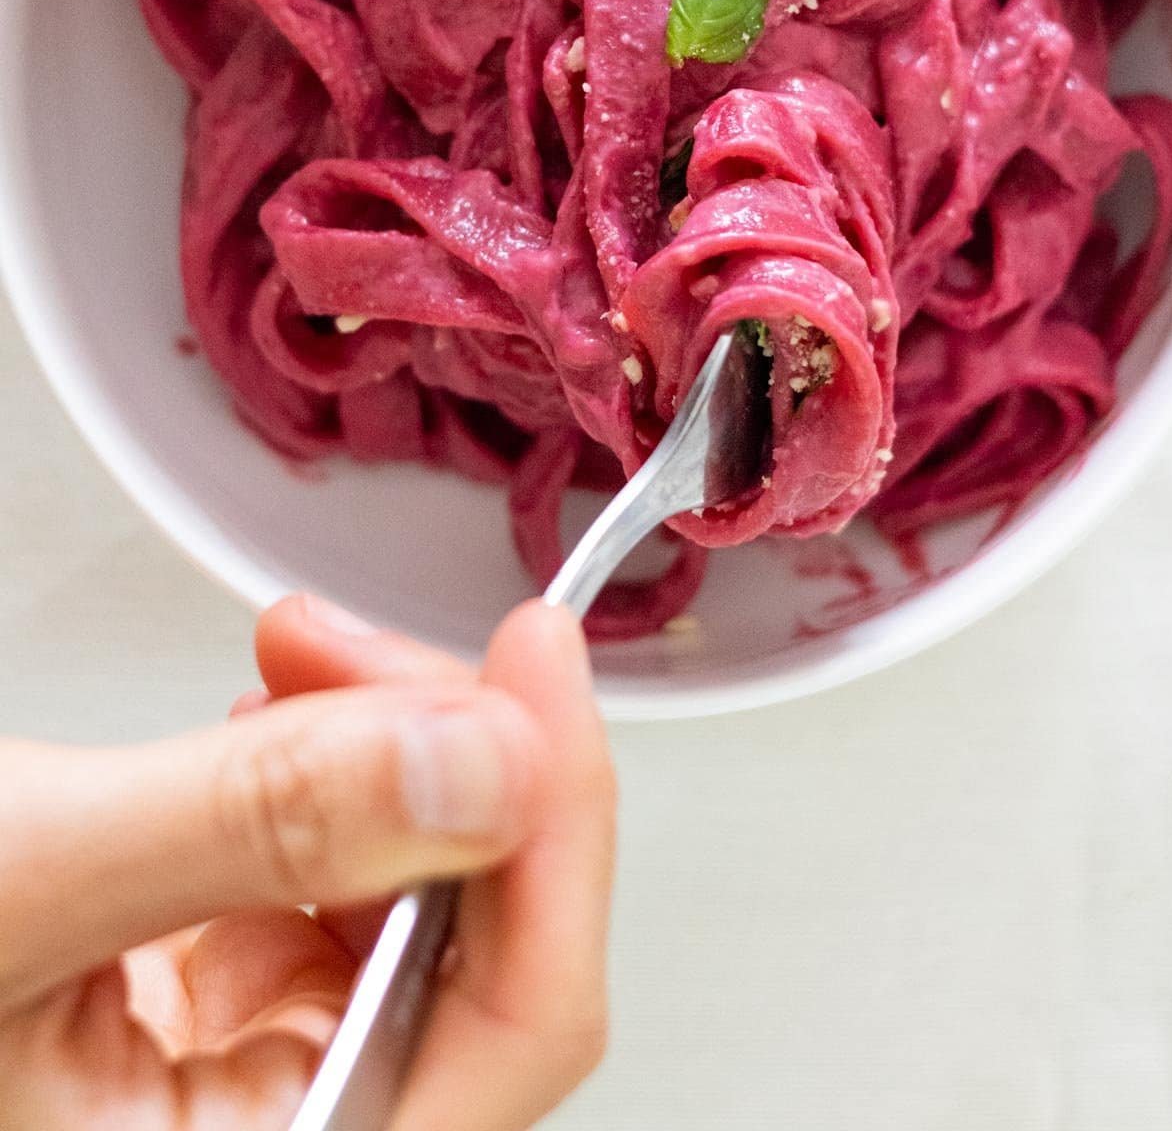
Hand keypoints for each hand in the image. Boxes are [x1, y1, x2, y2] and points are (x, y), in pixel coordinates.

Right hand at [0, 595, 614, 1130]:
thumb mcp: (15, 880)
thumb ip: (258, 830)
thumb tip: (488, 761)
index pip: (516, 1031)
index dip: (562, 830)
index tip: (535, 659)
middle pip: (478, 953)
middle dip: (444, 760)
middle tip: (350, 642)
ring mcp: (225, 1094)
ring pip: (409, 908)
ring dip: (379, 757)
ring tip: (289, 658)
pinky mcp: (189, 1020)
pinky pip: (322, 896)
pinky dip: (314, 788)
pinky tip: (263, 719)